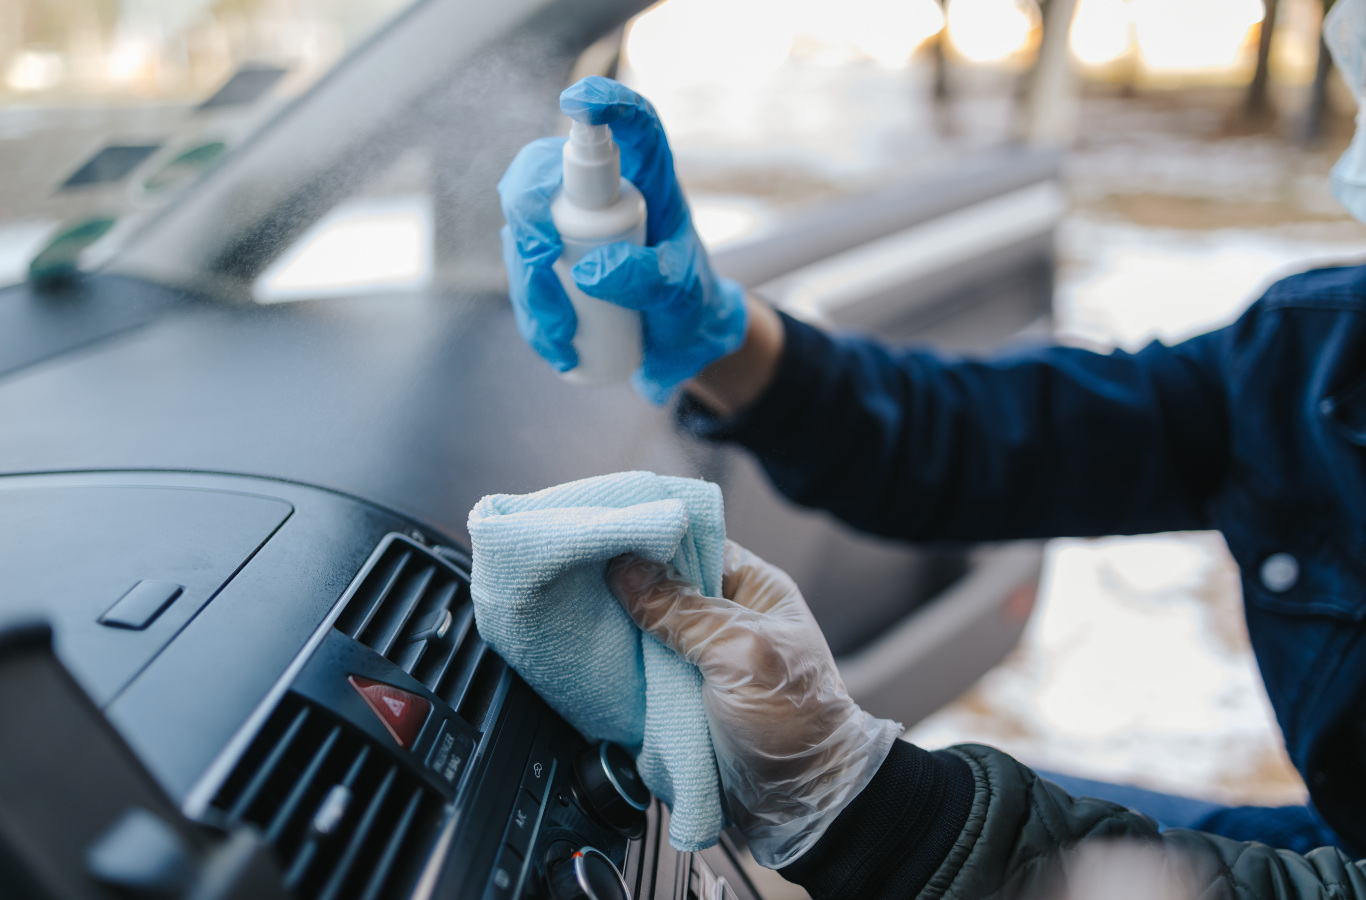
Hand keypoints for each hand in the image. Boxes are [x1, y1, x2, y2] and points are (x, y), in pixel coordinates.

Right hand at [497, 76, 747, 403]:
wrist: (679, 347)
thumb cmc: (690, 308)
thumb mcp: (681, 296)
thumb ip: (648, 279)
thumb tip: (591, 271)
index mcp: (648, 182)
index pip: (631, 127)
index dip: (605, 103)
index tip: (579, 103)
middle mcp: (601, 196)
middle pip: (542, 174)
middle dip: (529, 215)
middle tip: (540, 258)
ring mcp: (568, 228)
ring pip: (521, 233)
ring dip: (530, 286)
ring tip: (564, 336)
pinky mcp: (550, 265)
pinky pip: (520, 277)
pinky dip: (532, 315)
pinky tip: (558, 349)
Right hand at [606, 540, 900, 867]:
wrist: (801, 808)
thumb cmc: (797, 726)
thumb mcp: (742, 654)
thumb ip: (683, 611)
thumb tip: (627, 568)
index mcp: (753, 590)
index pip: (692, 544)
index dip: (649, 539)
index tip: (603, 537)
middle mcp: (726, 617)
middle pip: (660, 585)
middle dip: (622, 586)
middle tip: (577, 579)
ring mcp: (701, 659)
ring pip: (644, 630)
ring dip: (616, 630)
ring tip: (575, 616)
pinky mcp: (681, 697)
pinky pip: (640, 672)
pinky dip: (618, 670)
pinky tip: (590, 659)